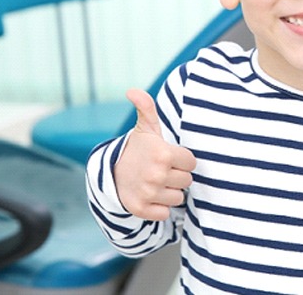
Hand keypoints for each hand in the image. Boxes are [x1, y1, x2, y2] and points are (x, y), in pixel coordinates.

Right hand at [114, 88, 196, 220]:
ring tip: (155, 182)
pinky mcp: (142, 210)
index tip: (169, 157)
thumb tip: (131, 90)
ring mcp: (149, 193)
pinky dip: (159, 207)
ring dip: (169, 192)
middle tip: (161, 169)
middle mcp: (157, 174)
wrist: (111, 174)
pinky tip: (150, 196)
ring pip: (178, 198)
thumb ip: (146, 107)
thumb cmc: (137, 149)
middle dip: (176, 176)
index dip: (182, 160)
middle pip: (187, 181)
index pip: (192, 163)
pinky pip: (165, 213)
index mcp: (163, 153)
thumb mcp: (145, 128)